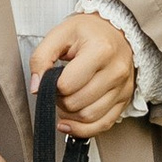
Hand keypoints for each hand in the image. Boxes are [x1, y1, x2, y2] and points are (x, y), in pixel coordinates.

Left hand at [28, 8, 138, 139]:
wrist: (115, 31)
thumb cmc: (87, 32)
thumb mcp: (59, 34)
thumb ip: (41, 58)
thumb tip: (36, 87)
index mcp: (100, 50)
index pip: (67, 85)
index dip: (53, 86)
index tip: (52, 79)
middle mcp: (116, 70)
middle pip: (78, 103)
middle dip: (60, 102)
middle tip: (57, 90)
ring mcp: (123, 87)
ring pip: (89, 117)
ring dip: (70, 115)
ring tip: (66, 100)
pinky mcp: (124, 100)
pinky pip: (104, 124)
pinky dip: (84, 129)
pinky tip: (71, 123)